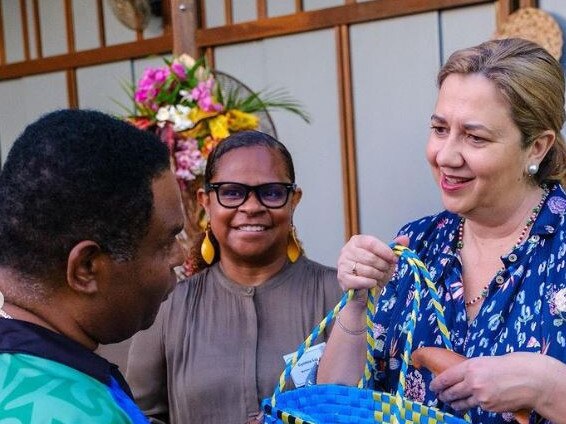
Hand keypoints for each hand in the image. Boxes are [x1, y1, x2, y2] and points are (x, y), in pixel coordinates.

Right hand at [337, 234, 408, 291]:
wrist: (365, 291)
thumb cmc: (375, 272)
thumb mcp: (387, 259)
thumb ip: (395, 248)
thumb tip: (405, 238)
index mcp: (357, 241)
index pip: (372, 243)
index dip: (385, 252)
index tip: (394, 259)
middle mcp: (346, 250)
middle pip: (370, 258)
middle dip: (382, 267)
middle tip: (384, 271)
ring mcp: (342, 264)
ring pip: (366, 270)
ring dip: (377, 276)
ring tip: (378, 277)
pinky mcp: (342, 278)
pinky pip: (361, 281)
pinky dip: (370, 283)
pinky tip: (372, 283)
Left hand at [429, 352, 543, 413]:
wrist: (529, 380)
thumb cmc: (507, 366)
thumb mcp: (483, 362)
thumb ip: (469, 370)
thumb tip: (456, 376)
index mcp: (469, 367)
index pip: (446, 378)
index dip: (437, 384)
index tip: (433, 387)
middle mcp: (472, 382)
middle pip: (450, 392)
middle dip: (443, 395)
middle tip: (440, 396)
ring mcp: (480, 396)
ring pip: (460, 403)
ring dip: (453, 403)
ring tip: (451, 402)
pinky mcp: (488, 407)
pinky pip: (475, 406)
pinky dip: (472, 405)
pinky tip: (472, 402)